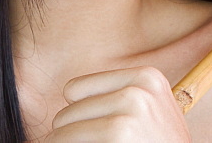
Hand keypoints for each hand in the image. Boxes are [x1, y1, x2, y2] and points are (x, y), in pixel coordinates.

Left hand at [47, 66, 190, 141]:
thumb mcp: (151, 110)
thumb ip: (118, 96)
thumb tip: (64, 100)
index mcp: (146, 77)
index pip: (74, 89)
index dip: (81, 114)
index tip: (99, 128)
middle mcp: (138, 91)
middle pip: (66, 112)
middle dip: (73, 134)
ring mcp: (128, 114)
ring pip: (60, 132)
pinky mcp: (118, 135)